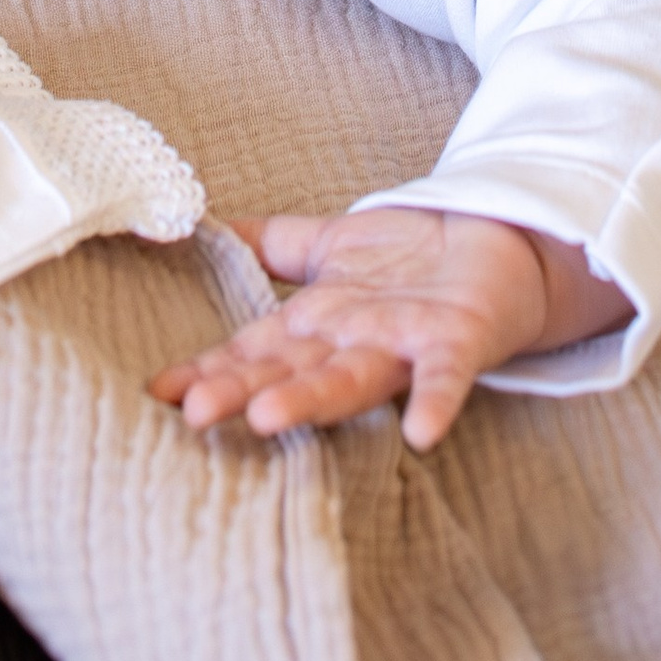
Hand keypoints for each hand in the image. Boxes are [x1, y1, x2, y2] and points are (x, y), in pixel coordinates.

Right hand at [150, 206, 628, 453]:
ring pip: (351, 378)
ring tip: (268, 420)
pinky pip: (446, 377)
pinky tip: (421, 435)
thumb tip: (210, 225)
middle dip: (245, 392)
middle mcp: (354, 344)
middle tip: (197, 416)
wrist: (502, 244)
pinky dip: (435, 404)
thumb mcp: (333, 244)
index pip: (255, 347)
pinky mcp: (458, 341)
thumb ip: (274, 245)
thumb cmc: (413, 257)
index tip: (159, 391)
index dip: (211, 367)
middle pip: (292, 370)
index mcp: (320, 323)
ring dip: (312, 402)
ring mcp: (404, 346)